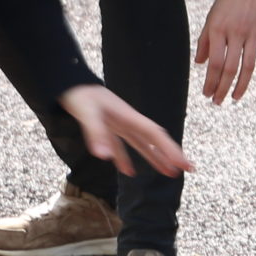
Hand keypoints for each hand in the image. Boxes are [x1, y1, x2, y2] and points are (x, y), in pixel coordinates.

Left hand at [59, 83, 193, 177]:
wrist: (68, 82)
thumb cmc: (79, 95)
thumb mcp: (87, 113)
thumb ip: (97, 134)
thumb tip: (104, 157)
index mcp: (128, 117)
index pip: (155, 135)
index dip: (170, 150)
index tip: (184, 164)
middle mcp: (128, 121)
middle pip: (154, 139)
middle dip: (171, 154)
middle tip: (188, 169)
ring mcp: (119, 124)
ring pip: (141, 144)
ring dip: (154, 158)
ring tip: (168, 173)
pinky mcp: (108, 127)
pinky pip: (121, 145)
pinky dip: (125, 158)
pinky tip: (128, 172)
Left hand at [194, 0, 255, 101]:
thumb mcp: (212, 16)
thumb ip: (205, 40)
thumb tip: (200, 64)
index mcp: (218, 29)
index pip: (214, 63)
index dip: (210, 82)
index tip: (207, 93)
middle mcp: (235, 33)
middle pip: (229, 68)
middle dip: (223, 89)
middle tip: (217, 102)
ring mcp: (253, 34)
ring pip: (248, 67)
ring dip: (241, 86)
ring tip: (235, 98)